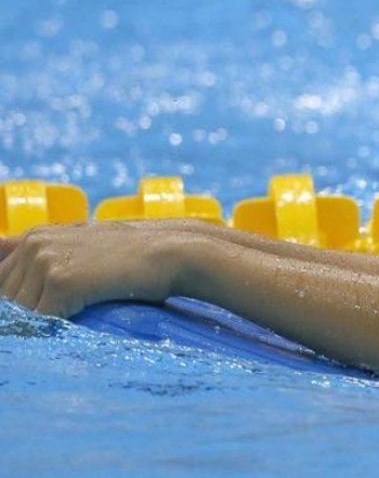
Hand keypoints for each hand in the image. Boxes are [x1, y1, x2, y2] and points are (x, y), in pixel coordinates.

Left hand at [0, 222, 184, 316]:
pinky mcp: (61, 283)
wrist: (173, 253)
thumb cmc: (136, 254)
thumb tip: (8, 253)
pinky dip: (54, 330)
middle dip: (31, 314)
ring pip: (21, 312)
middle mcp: (35, 245)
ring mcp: (46, 262)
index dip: (20, 302)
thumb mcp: (85, 243)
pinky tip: (80, 323)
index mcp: (35, 237)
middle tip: (73, 315)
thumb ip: (46, 252)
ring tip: (78, 319)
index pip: (3, 281)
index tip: (47, 308)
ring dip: (43, 325)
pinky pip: (40, 321)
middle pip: (10, 299)